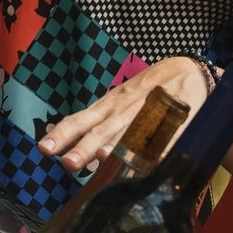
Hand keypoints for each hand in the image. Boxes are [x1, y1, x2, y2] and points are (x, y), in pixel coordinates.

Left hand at [39, 57, 207, 173]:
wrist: (188, 69)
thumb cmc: (145, 91)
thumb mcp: (116, 103)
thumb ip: (94, 125)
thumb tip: (65, 147)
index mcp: (108, 106)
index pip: (80, 120)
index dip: (63, 134)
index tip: (44, 149)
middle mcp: (125, 109)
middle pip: (103, 129)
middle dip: (85, 146)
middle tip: (69, 164)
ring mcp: (150, 111)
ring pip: (132, 131)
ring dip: (118, 145)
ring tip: (103, 159)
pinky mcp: (177, 117)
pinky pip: (167, 135)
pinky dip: (158, 147)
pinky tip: (150, 161)